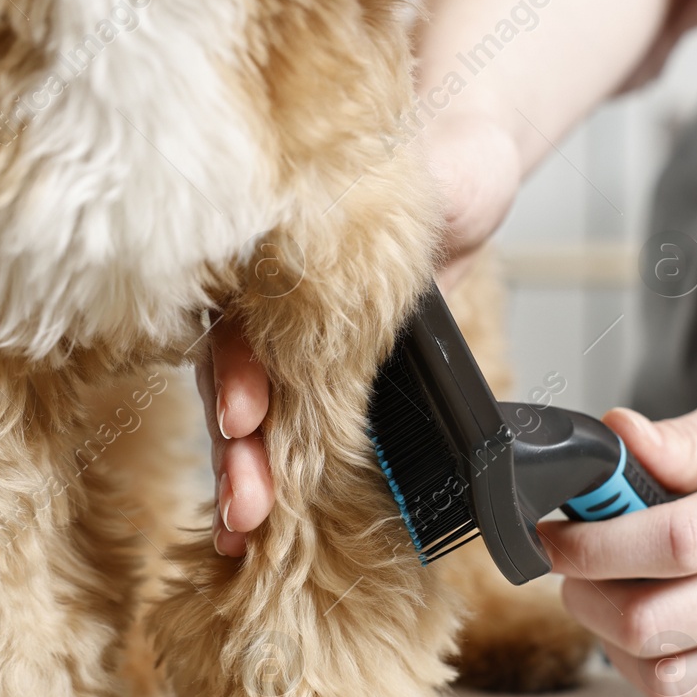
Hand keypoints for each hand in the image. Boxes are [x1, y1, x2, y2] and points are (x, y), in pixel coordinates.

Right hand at [199, 111, 520, 549]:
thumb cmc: (436, 166)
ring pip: (251, 413)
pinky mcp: (329, 377)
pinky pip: (294, 430)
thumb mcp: (435, 179)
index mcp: (278, 253)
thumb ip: (416, 212)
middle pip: (235, 379)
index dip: (242, 369)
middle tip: (247, 506)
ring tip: (240, 531)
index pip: (242, 316)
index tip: (250, 414)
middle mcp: (272, 302)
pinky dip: (278, 479)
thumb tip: (413, 255)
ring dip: (243, 475)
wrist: (462, 172)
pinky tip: (251, 530)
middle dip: (238, 449)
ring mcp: (295, 342)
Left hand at [537, 375, 696, 696]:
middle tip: (578, 564)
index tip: (557, 532)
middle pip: (652, 627)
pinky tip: (664, 634)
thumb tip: (614, 439)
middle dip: (586, 596)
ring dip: (619, 648)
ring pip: (672, 684)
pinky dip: (665, 682)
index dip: (588, 543)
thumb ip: (689, 437)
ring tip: (618, 599)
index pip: (664, 546)